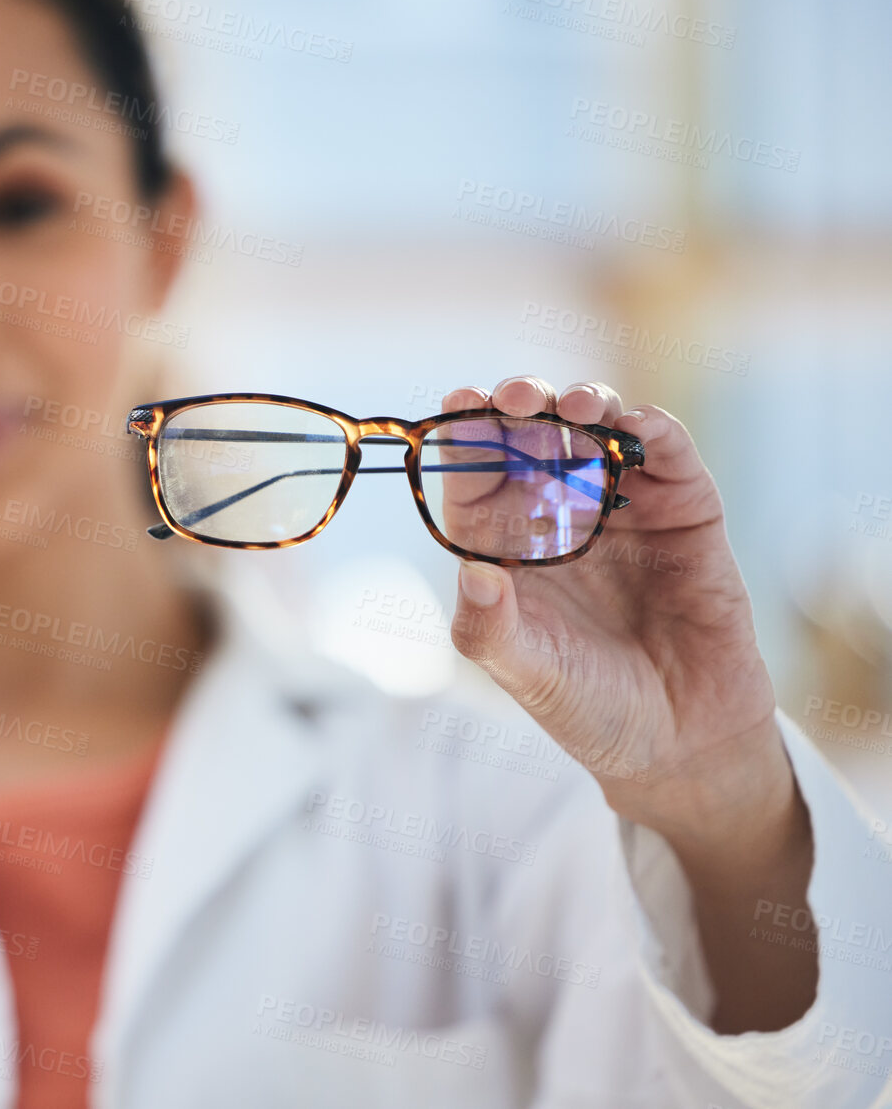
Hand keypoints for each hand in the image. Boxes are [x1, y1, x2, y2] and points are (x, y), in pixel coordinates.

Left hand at [441, 376, 790, 844]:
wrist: (679, 743)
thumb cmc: (585, 704)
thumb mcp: (525, 672)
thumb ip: (491, 628)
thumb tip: (471, 573)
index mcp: (505, 541)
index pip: (476, 473)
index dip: (466, 435)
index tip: (456, 404)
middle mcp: (560, 512)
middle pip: (534, 436)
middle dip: (523, 405)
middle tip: (516, 398)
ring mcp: (623, 507)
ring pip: (600, 430)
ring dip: (587, 404)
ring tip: (574, 406)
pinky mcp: (686, 513)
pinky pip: (668, 457)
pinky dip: (654, 432)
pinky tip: (638, 425)